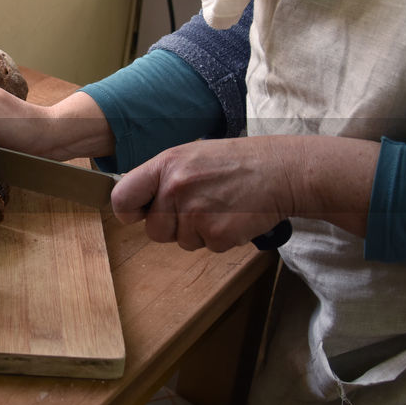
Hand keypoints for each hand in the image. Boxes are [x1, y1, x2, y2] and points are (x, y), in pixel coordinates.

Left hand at [110, 135, 377, 251]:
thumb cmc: (237, 162)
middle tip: (201, 206)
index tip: (138, 214)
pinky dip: (221, 238)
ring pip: (181, 242)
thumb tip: (135, 203)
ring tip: (222, 206)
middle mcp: (175, 188)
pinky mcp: (216, 233)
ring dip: (199, 232)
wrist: (283, 170)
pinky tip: (235, 216)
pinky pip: (207, 247)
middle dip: (172, 226)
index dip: (129, 211)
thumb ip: (163, 178)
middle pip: (153, 230)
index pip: (122, 198)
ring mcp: (195, 212)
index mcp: (165, 165)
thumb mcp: (192, 156)